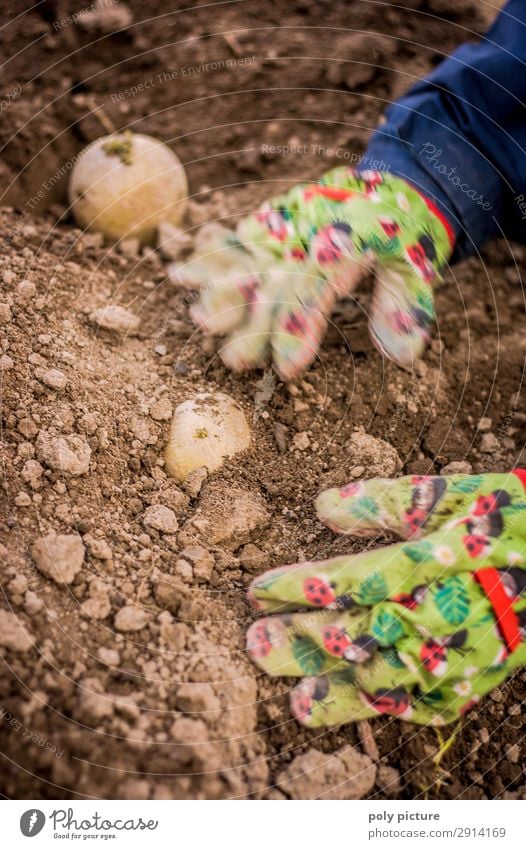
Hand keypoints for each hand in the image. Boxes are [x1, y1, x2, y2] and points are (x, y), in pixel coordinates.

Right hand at [172, 168, 453, 378]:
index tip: (286, 369)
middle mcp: (315, 224)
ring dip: (221, 288)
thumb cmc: (406, 233)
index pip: (319, 287)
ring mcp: (292, 217)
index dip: (300, 328)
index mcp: (353, 235)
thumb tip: (401, 356)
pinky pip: (242, 235)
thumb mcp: (419, 266)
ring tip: (197, 318)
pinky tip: (185, 273)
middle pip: (277, 277)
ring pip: (251, 254)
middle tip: (234, 362)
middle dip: (254, 323)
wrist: (393, 179)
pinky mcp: (277, 214)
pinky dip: (214, 255)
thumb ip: (405, 307)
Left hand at [246, 471, 525, 726]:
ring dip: (336, 692)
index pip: (341, 582)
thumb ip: (379, 502)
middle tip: (255, 647)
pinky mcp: (474, 679)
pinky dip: (389, 708)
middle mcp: (432, 614)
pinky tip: (362, 708)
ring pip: (383, 682)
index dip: (293, 588)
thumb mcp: (443, 496)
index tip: (256, 592)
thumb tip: (321, 506)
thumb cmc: (499, 520)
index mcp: (420, 564)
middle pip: (351, 636)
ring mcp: (454, 654)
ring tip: (297, 703)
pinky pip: (424, 704)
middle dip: (298, 642)